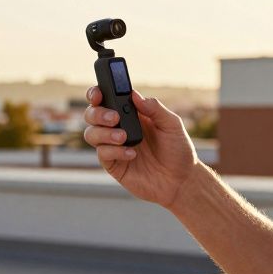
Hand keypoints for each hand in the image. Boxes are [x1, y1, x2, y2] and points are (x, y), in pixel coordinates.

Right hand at [83, 87, 198, 207]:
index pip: (107, 99)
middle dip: (98, 113)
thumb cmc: (178, 150)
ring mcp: (114, 147)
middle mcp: (119, 128)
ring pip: (91, 134)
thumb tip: (135, 95)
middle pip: (92, 115)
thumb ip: (154, 108)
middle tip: (114, 118)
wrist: (181, 180)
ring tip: (123, 137)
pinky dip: (114, 151)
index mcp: (131, 114)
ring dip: (104, 133)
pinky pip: (102, 154)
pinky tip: (131, 154)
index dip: (96, 93)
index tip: (98, 94)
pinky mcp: (113, 165)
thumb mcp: (172, 125)